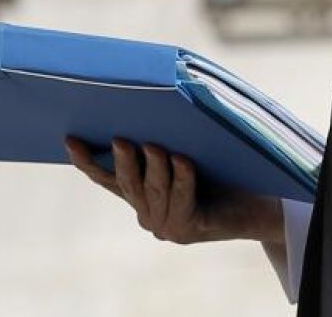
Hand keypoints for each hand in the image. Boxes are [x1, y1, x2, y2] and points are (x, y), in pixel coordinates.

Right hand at [64, 136, 283, 244]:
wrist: (261, 204)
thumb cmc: (226, 170)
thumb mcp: (191, 151)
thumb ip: (167, 139)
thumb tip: (149, 102)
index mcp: (143, 195)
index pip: (108, 179)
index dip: (88, 161)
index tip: (70, 139)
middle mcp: (149, 213)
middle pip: (128, 183)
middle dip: (123, 160)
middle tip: (120, 138)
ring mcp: (167, 225)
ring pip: (153, 191)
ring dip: (153, 167)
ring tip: (153, 144)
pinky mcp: (189, 229)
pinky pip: (181, 199)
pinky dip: (181, 178)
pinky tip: (182, 160)